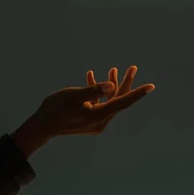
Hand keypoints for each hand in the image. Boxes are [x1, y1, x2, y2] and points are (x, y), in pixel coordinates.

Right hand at [32, 65, 153, 137]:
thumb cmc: (56, 109)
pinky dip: (97, 92)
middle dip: (124, 82)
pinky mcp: (89, 120)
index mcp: (100, 115)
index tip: (151, 86)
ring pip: (109, 101)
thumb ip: (93, 90)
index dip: (137, 93)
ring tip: (113, 69)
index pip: (123, 102)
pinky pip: (98, 104)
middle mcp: (101, 121)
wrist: (42, 126)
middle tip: (133, 68)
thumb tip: (111, 85)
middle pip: (118, 100)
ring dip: (110, 85)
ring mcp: (95, 122)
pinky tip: (91, 77)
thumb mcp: (74, 95)